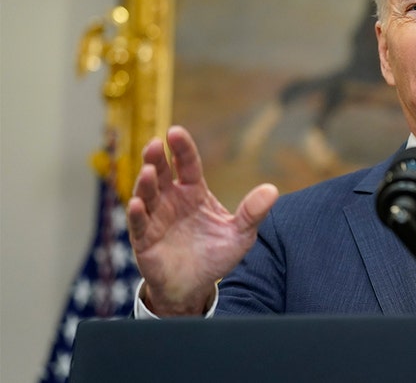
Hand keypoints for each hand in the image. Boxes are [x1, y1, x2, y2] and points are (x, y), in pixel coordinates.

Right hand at [126, 125, 277, 315]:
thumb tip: (273, 190)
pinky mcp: (143, 239)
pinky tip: (139, 204)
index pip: (187, 164)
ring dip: (145, 182)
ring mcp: (155, 217)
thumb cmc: (216, 255)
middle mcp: (172, 200)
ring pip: (147, 194)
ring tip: (148, 171)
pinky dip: (138, 213)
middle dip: (157, 158)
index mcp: (194, 192)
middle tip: (156, 144)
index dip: (182, 148)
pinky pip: (139, 223)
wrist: (195, 287)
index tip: (175, 132)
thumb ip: (253, 212)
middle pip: (162, 173)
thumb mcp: (241, 234)